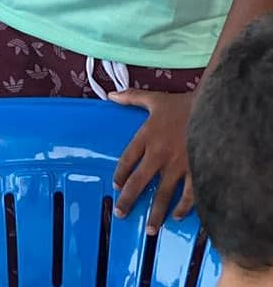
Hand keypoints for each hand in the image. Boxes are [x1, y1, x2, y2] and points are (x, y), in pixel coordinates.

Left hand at [109, 89, 194, 232]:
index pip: (127, 160)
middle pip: (139, 181)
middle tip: (121, 213)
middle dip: (129, 199)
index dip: (120, 175)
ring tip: (150, 228)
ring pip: (163, 194)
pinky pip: (189, 195)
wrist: (212, 109)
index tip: (116, 186)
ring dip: (155, 212)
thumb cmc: (182, 104)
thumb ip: (131, 98)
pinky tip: (177, 216)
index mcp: (146, 136)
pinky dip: (183, 207)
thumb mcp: (154, 99)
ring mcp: (178, 165)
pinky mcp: (196, 171)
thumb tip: (111, 95)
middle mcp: (159, 154)